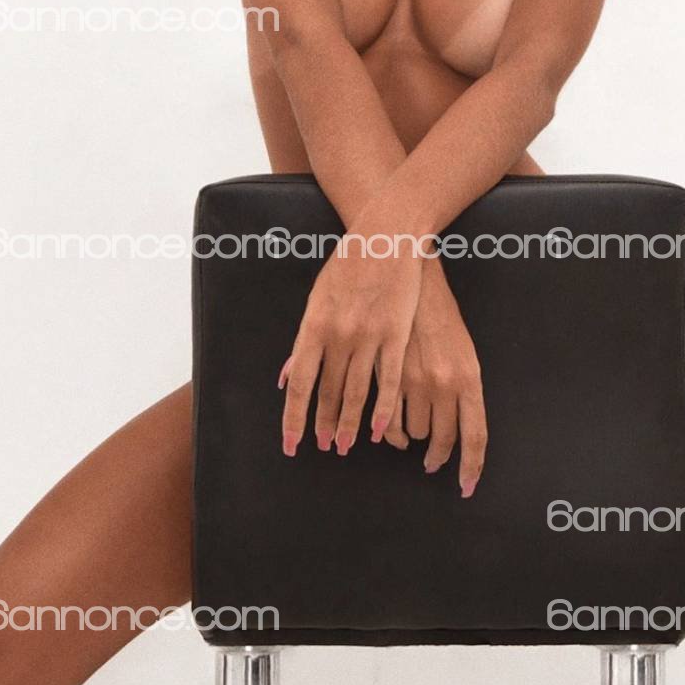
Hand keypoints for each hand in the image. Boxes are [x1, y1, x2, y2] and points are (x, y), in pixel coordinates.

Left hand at [280, 230, 421, 456]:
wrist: (384, 236)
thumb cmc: (347, 264)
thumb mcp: (317, 299)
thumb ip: (305, 341)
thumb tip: (288, 376)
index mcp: (314, 327)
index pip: (300, 384)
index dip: (295, 418)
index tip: (292, 443)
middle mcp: (339, 335)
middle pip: (327, 392)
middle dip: (323, 425)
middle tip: (324, 448)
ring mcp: (369, 336)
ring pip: (356, 392)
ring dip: (349, 423)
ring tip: (345, 446)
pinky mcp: (396, 334)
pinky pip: (388, 380)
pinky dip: (382, 408)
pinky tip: (378, 429)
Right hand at [383, 260, 487, 497]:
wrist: (414, 284)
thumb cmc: (442, 318)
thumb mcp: (464, 354)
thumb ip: (464, 392)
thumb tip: (462, 430)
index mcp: (469, 379)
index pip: (475, 436)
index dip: (471, 466)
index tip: (467, 486)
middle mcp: (444, 385)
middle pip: (443, 439)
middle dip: (439, 457)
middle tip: (434, 462)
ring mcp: (414, 382)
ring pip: (415, 432)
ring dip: (414, 437)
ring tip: (412, 431)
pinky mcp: (388, 377)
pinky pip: (390, 421)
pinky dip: (391, 432)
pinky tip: (392, 432)